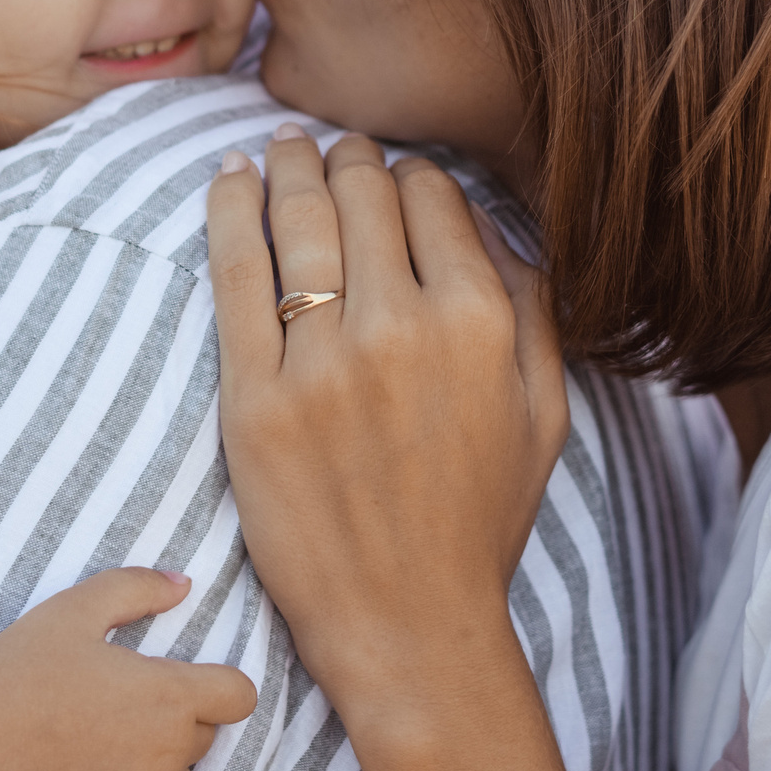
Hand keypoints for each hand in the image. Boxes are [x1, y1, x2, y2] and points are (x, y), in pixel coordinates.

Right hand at [0, 567, 257, 770]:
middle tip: (115, 715)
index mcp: (171, 693)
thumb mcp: (78, 607)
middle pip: (203, 741)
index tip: (179, 685)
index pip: (239, 697)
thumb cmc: (17, 668)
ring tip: (103, 758)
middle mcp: (168, 752)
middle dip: (174, 727)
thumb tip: (184, 583)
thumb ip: (139, 587)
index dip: (214, 688)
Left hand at [204, 128, 568, 721]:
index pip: (433, 200)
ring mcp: (320, 363)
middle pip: (362, 197)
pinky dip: (227, 212)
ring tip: (279, 145)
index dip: (412, 175)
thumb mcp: (544, 413)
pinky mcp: (252, 399)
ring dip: (287, 166)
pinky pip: (233, 275)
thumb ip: (532, 310)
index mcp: (478, 323)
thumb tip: (492, 224)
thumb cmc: (479, 522)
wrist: (407, 625)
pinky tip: (226, 179)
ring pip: (298, 221)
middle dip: (349, 160)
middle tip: (333, 149)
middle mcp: (400, 329)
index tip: (395, 177)